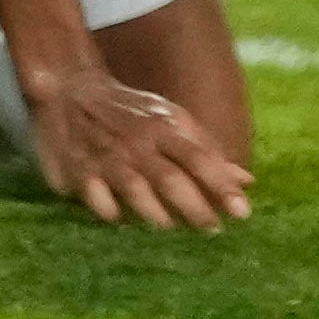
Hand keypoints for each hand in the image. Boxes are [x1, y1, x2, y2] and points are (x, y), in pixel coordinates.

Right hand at [25, 64, 246, 231]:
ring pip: (135, 188)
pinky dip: (109, 211)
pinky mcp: (82, 170)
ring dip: (154, 212)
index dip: (221, 184)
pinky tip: (120, 222)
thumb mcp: (171, 119)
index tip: (243, 211)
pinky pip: (96, 196)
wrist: (73, 88)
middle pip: (171, 178)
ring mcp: (110, 157)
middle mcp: (140, 143)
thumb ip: (207, 151)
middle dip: (194, 207)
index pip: (199, 158)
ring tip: (173, 230)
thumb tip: (246, 182)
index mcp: (165, 128)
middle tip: (214, 230)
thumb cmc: (131, 111)